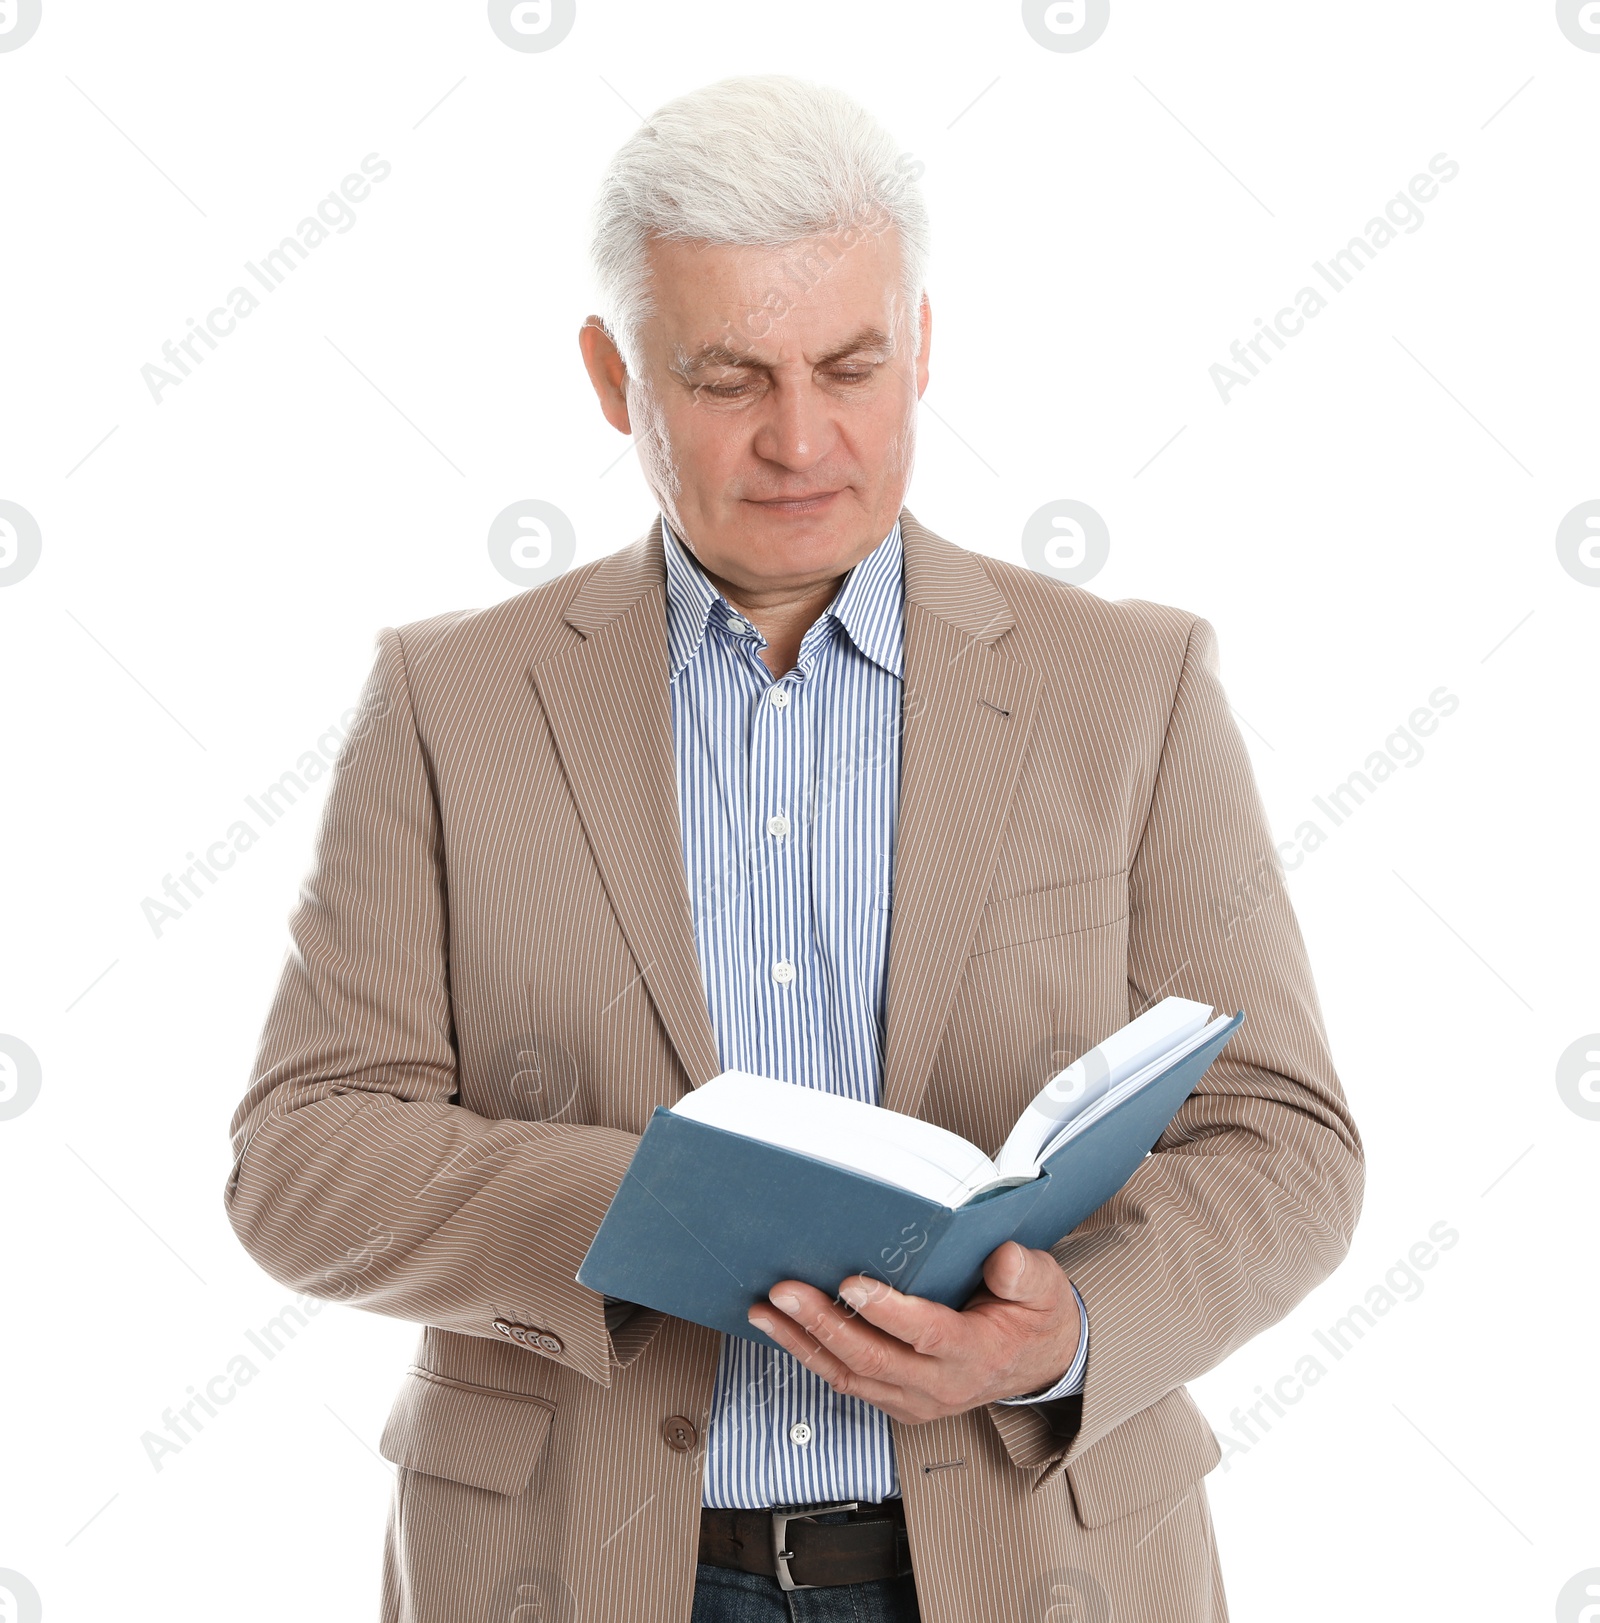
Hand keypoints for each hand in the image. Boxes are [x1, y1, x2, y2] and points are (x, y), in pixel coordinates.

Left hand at [747, 1240, 1080, 1423]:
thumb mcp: (1045, 1287)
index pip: (926, 1335)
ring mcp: (915, 1399)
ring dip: (803, 1343)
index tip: (852, 1284)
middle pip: (872, 1358)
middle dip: (822, 1323)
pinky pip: (848, 1382)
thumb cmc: (1034, 1319)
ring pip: (850, 1375)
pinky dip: (812, 1357)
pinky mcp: (897, 1400)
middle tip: (785, 1290)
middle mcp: (940, 1385)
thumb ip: (1024, 1272)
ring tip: (767, 1311)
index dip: (887, 1311)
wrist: (1038, 1363)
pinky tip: (784, 1331)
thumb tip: (1002, 1257)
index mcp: (975, 1353)